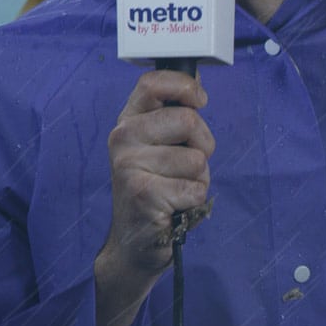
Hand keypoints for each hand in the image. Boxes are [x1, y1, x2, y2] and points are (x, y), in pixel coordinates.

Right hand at [99, 69, 214, 282]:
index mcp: (128, 121)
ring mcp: (129, 165)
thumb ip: (173, 114)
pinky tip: (173, 206)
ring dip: (198, 178)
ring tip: (176, 188)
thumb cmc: (155, 188)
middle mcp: (122, 138)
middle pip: (188, 119)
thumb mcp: (158, 145)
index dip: (184, 86)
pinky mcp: (143, 193)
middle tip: (186, 164)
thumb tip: (196, 81)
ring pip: (197, 158)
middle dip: (203, 144)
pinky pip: (196, 187)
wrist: (134, 243)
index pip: (153, 82)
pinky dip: (194, 199)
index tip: (199, 100)